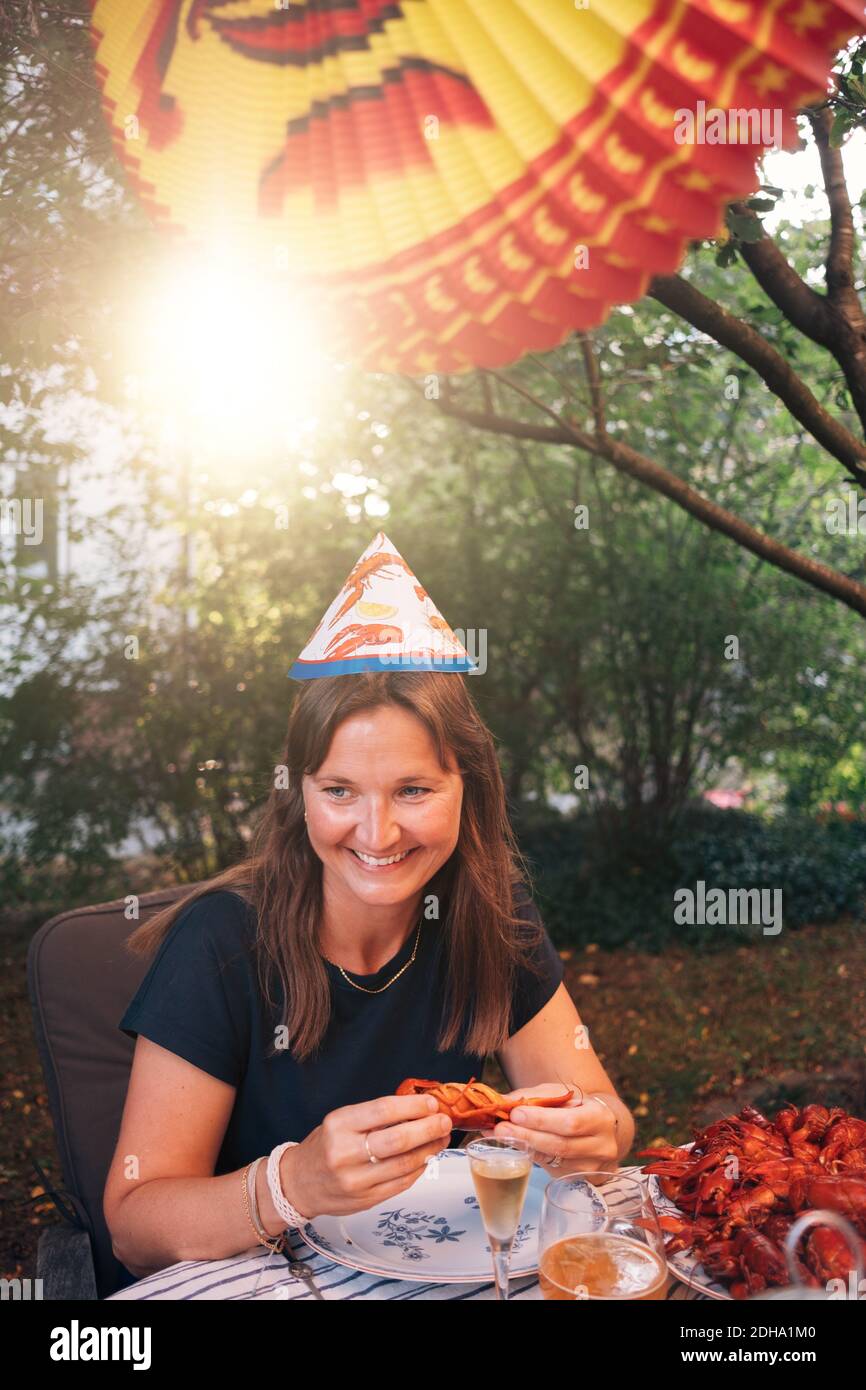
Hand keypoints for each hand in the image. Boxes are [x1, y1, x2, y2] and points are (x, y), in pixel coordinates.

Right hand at [280, 1093, 451, 1221]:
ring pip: (404, 1164)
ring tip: (441, 1138)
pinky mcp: (365, 1200)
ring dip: (429, 1150)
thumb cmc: (324, 1146)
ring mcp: (355, 1180)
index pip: (383, 1110)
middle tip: (444, 1121)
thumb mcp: (341, 1121)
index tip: (432, 1103)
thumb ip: (375, 1116)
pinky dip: (419, 1169)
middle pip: (398, 1140)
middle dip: (428, 1128)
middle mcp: (345, 1153)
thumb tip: (418, 1108)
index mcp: (339, 1125)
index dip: (413, 1106)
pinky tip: (427, 1157)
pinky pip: (401, 1183)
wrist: (298, 1184)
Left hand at [491, 1084, 619, 1172]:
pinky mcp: (578, 1178)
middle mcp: (601, 1147)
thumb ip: (535, 1097)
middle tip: (500, 1127)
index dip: (542, 1120)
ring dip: (523, 1147)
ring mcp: (591, 1167)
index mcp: (600, 1119)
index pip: (571, 1123)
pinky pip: (550, 1167)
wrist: (603, 1131)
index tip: (516, 1113)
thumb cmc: (579, 1108)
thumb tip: (502, 1100)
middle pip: (560, 1145)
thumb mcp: (564, 1094)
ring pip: (553, 1159)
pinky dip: (529, 1155)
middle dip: (527, 1136)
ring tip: (500, 1135)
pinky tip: (514, 1145)